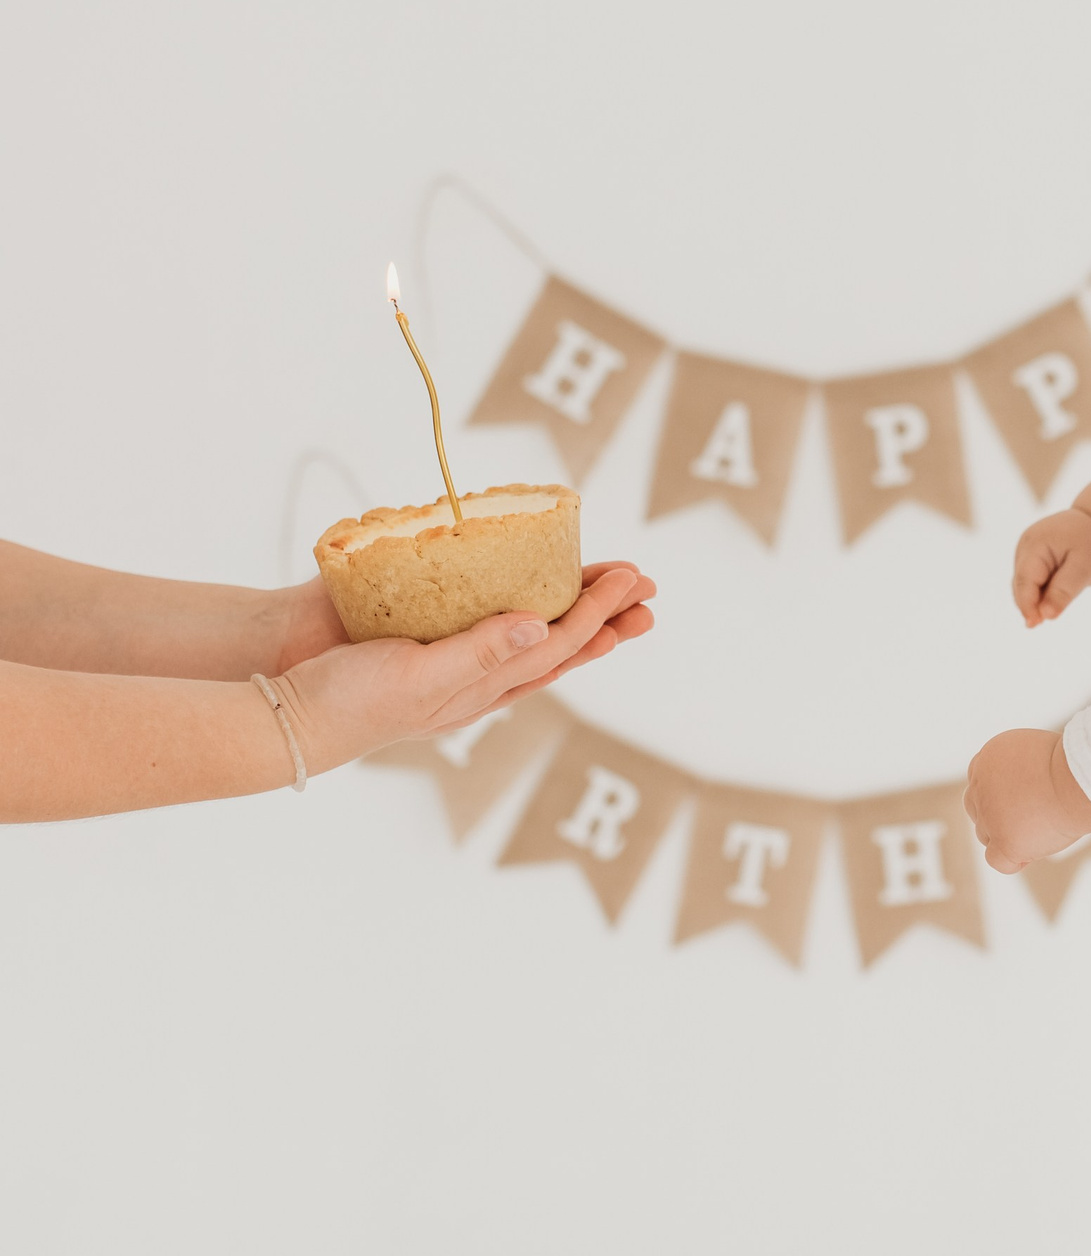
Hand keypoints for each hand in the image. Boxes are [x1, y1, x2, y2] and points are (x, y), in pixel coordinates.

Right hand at [276, 564, 655, 776]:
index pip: (556, 648)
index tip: (635, 589)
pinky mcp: (415, 608)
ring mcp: (445, 636)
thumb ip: (480, 653)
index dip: (599, 619)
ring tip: (609, 574)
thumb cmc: (351, 699)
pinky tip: (520, 556)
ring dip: (565, 592)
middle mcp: (473, 661)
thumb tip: (542, 627)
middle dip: (601, 610)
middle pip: (551, 633)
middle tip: (646, 584)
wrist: (280, 687)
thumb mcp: (421, 680)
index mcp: (482, 686)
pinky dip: (500, 575)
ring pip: (520, 613)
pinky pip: (469, 590)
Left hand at [964, 726, 1090, 872]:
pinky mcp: (1003, 842)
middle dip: (999, 815)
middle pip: (978, 809)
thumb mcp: (1039, 752)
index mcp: (989, 757)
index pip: (982, 782)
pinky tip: (1032, 853)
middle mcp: (980, 785)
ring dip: (1008, 835)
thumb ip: (1023, 766)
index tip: (1024, 798)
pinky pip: (997, 860)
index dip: (1001, 794)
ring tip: (1042, 829)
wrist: (1077, 781)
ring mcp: (989, 816)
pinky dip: (1013, 860)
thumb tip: (1030, 783)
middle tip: (1031, 815)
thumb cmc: (1072, 763)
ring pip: (986, 835)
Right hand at [1013, 507, 1090, 626]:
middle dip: (1029, 604)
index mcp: (1037, 543)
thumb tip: (1046, 615)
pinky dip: (1038, 591)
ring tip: (1048, 611)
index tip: (1034, 623)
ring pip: (1024, 583)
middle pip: (1021, 583)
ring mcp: (1026, 550)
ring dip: (1034, 599)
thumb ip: (1064, 590)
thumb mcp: (1085, 567)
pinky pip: (1031, 579)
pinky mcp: (1031, 556)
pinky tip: (1048, 601)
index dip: (1027, 604)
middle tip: (1038, 625)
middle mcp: (1025, 545)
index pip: (1026, 579)